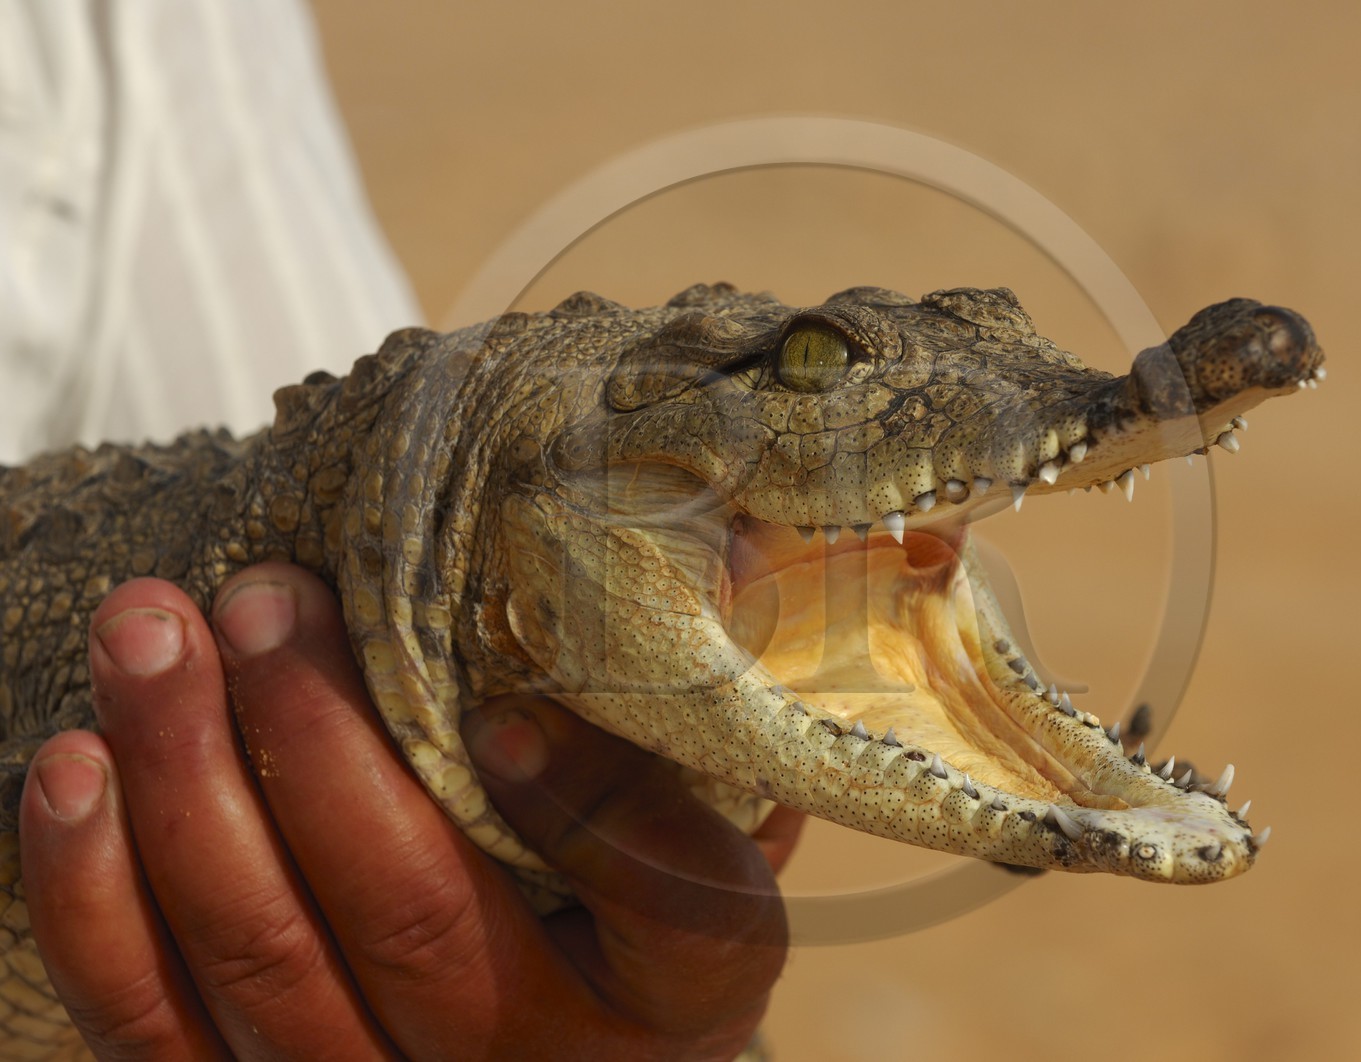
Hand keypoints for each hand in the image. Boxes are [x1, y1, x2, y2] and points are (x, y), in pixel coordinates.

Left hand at [20, 563, 801, 1058]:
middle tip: (264, 597)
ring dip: (184, 779)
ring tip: (149, 634)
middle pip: (407, 911)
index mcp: (680, 990)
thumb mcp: (712, 836)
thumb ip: (682, 736)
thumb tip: (692, 555)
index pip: (660, 903)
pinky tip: (74, 771)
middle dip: (313, 733)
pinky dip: (95, 897)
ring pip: (259, 958)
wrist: (573, 1054)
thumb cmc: (635, 912)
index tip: (508, 709)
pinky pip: (152, 1026)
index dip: (579, 803)